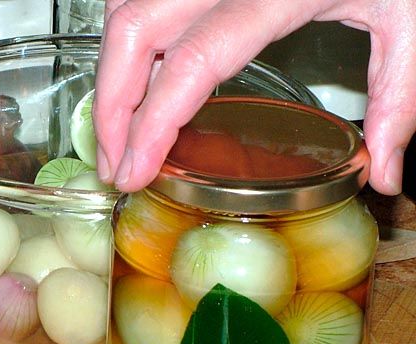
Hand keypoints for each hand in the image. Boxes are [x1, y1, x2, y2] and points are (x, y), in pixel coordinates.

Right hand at [93, 0, 415, 194]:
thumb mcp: (412, 19)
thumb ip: (399, 95)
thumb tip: (385, 174)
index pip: (191, 63)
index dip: (151, 123)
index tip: (134, 172)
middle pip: (134, 33)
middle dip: (111, 107)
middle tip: (114, 164)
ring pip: (124, 10)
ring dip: (110, 74)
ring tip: (117, 132)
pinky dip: (122, 39)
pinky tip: (130, 76)